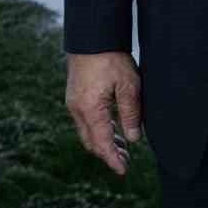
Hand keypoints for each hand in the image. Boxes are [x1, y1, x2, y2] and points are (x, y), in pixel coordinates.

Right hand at [65, 51, 142, 176]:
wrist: (91, 36)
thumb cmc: (111, 57)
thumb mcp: (128, 85)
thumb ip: (130, 114)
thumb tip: (134, 139)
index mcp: (91, 110)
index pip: (102, 143)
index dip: (113, 159)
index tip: (123, 170)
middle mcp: (77, 110)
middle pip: (92, 142)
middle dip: (108, 153)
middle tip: (126, 160)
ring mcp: (74, 103)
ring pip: (87, 132)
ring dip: (103, 141)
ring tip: (122, 146)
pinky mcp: (75, 96)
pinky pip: (85, 121)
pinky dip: (98, 129)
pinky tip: (111, 127)